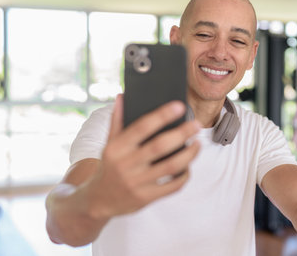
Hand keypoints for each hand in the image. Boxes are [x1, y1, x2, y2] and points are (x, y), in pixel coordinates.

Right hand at [84, 94, 200, 218]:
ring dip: (189, 154)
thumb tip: (122, 96)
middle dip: (182, 134)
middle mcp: (126, 165)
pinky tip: (189, 165)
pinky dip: (184, 175)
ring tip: (198, 143)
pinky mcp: (145, 198)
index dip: (162, 115)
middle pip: (159, 146)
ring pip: (170, 167)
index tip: (180, 106)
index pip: (142, 127)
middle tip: (196, 124)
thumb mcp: (109, 143)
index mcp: (116, 148)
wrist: (98, 200)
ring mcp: (136, 183)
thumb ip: (117, 121)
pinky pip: (172, 186)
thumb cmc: (110, 166)